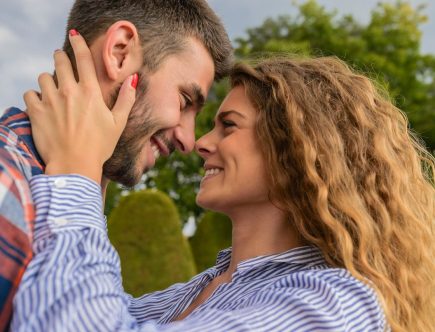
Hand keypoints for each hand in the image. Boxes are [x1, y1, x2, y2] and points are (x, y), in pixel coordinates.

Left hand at [24, 31, 136, 182]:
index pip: (83, 59)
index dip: (79, 43)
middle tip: (61, 59)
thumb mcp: (118, 123)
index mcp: (90, 92)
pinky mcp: (36, 112)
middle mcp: (69, 92)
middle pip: (60, 62)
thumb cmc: (99, 146)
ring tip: (52, 87)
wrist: (74, 165)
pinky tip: (41, 103)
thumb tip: (134, 79)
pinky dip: (34, 96)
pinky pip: (29, 94)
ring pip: (43, 77)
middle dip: (60, 57)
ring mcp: (50, 101)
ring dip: (48, 79)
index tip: (75, 35)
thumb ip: (126, 99)